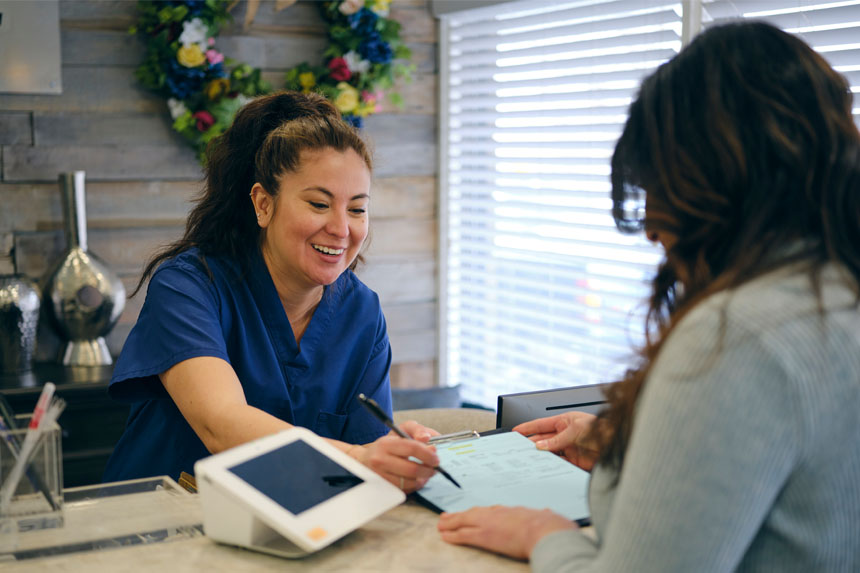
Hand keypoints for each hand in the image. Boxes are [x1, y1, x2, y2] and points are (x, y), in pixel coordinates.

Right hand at [350, 420, 440, 492]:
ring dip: (423, 480)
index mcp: (386, 444)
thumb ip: (417, 429)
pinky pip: (404, 490)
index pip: (412, 448)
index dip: (428, 454)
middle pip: (412, 469)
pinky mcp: (382, 488)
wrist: (365, 460)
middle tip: (434, 468)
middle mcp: (380, 461)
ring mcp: (380, 477)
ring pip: (409, 482)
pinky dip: (414, 486)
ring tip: (427, 474)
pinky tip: (417, 479)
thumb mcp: (401, 430)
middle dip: (428, 470)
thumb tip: (427, 438)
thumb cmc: (388, 444)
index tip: (436, 458)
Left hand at [438, 506, 576, 559]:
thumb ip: (544, 516)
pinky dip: (452, 535)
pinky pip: (463, 535)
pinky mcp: (483, 536)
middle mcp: (498, 514)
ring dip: (451, 523)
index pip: (493, 511)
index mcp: (513, 511)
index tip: (475, 513)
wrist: (545, 531)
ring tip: (442, 524)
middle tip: (448, 516)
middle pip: (475, 513)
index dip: (481, 513)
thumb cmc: (550, 527)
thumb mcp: (548, 518)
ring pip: (464, 521)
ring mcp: (488, 524)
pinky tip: (445, 536)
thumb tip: (549, 514)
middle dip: (460, 515)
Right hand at [514, 411, 599, 470]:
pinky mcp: (574, 461)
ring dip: (540, 456)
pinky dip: (551, 466)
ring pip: (549, 453)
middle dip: (531, 444)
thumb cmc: (601, 430)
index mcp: (564, 422)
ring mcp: (568, 448)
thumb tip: (541, 445)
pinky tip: (545, 467)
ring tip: (530, 460)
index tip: (515, 431)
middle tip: (520, 450)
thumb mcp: (576, 430)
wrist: (617, 446)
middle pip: (543, 440)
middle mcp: (565, 435)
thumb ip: (557, 439)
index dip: (527, 428)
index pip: (541, 424)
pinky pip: (558, 464)